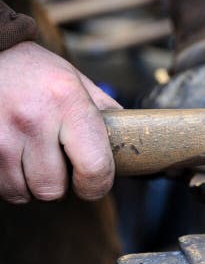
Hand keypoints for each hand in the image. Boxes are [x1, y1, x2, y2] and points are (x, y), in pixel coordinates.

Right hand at [0, 42, 120, 202]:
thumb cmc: (35, 71)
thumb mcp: (77, 82)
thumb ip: (104, 113)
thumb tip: (133, 142)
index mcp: (68, 103)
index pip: (94, 168)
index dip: (95, 186)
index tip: (91, 184)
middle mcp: (33, 119)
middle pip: (52, 189)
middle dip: (58, 185)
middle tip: (56, 164)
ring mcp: (1, 134)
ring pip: (22, 192)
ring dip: (29, 184)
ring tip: (32, 158)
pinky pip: (0, 187)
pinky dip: (8, 180)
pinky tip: (13, 156)